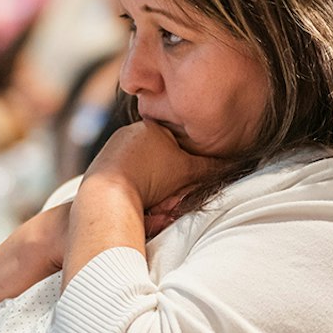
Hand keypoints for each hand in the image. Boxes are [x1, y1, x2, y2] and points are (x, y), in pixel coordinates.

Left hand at [84, 120, 224, 214]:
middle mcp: (128, 135)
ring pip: (142, 173)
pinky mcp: (100, 170)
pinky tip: (135, 204)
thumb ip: (210, 166)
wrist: (108, 194)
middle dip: (167, 183)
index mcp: (149, 127)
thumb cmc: (148, 177)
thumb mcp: (188, 171)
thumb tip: (232, 164)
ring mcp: (112, 152)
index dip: (184, 165)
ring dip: (151, 190)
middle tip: (167, 200)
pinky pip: (125, 181)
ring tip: (151, 205)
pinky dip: (133, 193)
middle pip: (159, 161)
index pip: (175, 143)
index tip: (183, 181)